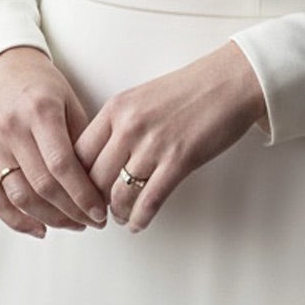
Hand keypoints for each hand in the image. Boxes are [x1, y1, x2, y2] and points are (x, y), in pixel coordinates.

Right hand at [0, 45, 109, 238]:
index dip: (83, 194)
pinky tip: (39, 228)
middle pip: (43, 186)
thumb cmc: (39, 84)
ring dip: (50, 219)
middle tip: (92, 220)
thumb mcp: (69, 100)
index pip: (62, 165)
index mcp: (39, 111)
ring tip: (73, 223)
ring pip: (20, 198)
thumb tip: (101, 180)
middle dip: (72, 211)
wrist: (0, 70)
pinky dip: (17, 221)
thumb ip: (82, 139)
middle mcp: (12, 129)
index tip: (100, 210)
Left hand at [75, 39, 267, 233]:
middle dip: (92, 201)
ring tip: (120, 217)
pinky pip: (149, 201)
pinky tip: (138, 223)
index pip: (79, 152)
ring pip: (118, 194)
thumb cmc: (191, 89)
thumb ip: (119, 123)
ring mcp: (153, 144)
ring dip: (117, 212)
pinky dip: (140, 218)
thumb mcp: (141, 97)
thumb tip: (103, 157)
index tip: (78, 191)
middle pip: (93, 178)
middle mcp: (129, 126)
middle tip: (96, 211)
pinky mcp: (178, 161)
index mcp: (116, 108)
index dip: (75, 179)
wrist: (230, 82)